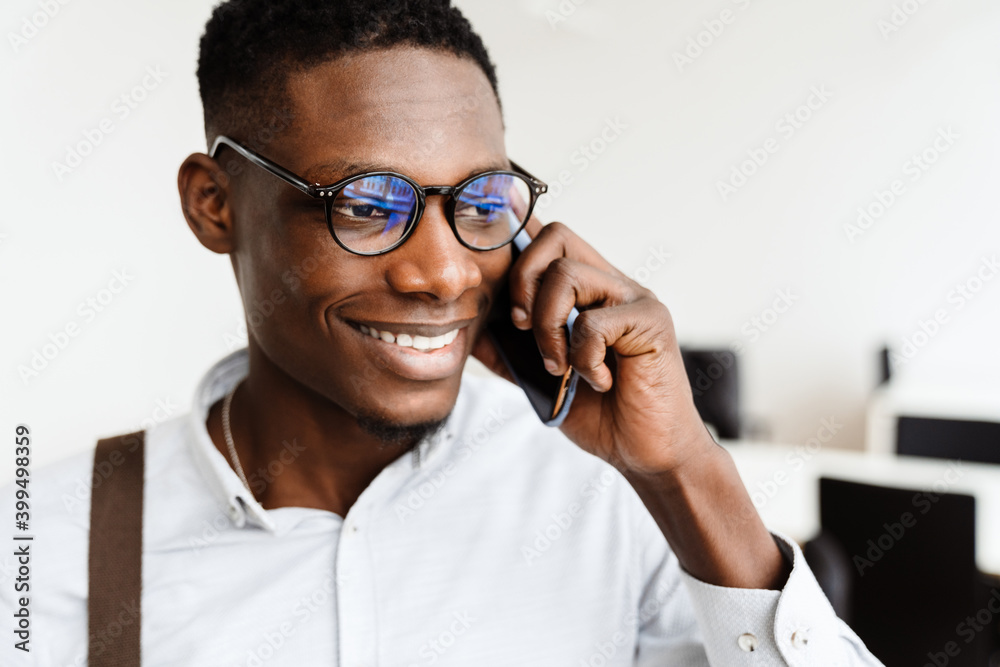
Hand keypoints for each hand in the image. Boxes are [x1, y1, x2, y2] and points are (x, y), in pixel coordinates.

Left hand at [471, 218, 714, 475]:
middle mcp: (613, 284)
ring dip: (548, 328)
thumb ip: (511, 354)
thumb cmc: (603, 415)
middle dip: (522, 280)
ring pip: (567, 276)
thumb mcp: (543, 382)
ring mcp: (634, 298)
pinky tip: (598, 381)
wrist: (648, 454)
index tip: (494, 283)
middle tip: (522, 329)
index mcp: (589, 291)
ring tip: (559, 367)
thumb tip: (472, 330)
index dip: (516, 243)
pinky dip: (583, 358)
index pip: (549, 240)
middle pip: (556, 235)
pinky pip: (594, 323)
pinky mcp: (651, 321)